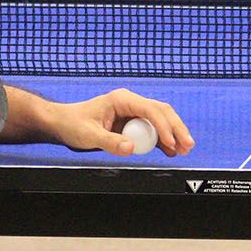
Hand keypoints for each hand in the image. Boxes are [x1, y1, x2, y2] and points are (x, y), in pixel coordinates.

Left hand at [41, 88, 194, 156]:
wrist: (64, 122)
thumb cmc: (73, 123)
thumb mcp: (89, 135)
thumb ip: (110, 142)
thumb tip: (131, 148)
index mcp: (122, 99)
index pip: (150, 109)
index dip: (163, 126)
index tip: (170, 142)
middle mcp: (131, 103)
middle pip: (161, 112)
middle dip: (176, 128)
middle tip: (187, 145)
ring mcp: (133, 112)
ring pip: (161, 120)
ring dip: (173, 134)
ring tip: (184, 149)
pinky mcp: (132, 123)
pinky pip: (152, 130)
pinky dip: (163, 140)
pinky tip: (172, 151)